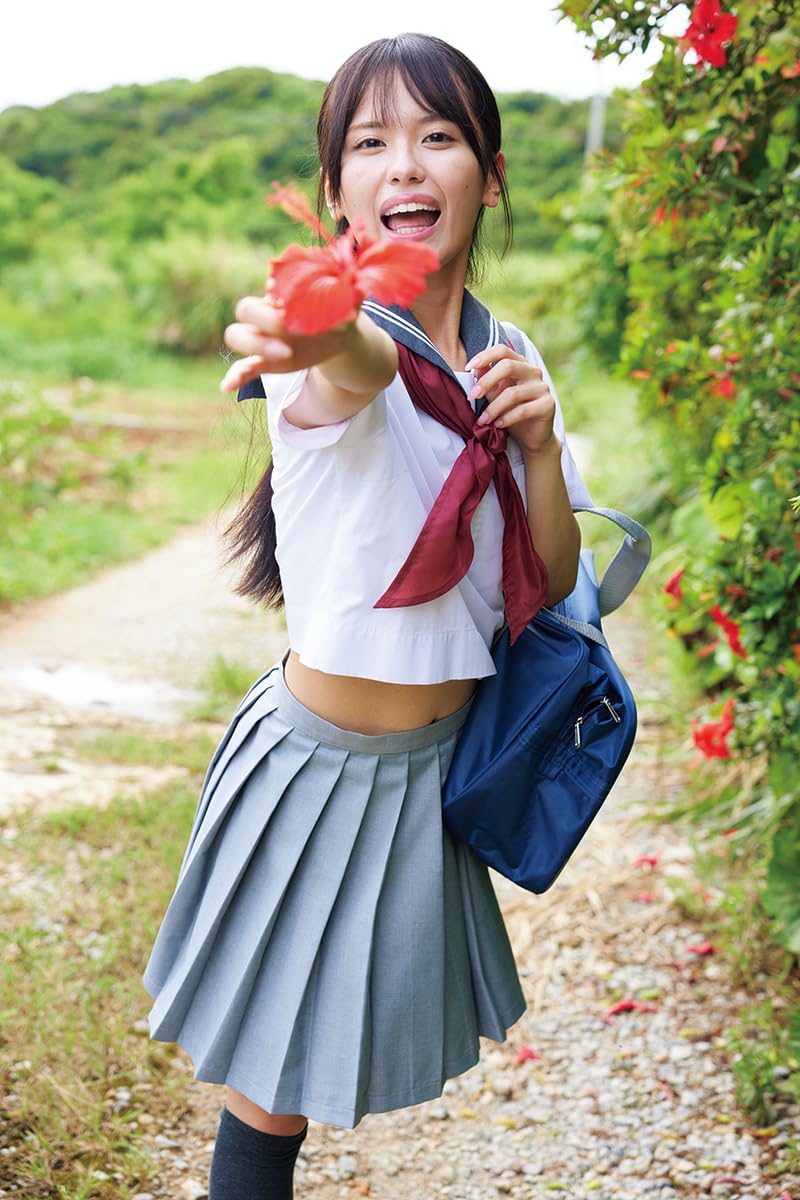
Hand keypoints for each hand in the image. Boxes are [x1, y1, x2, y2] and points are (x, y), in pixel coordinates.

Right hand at [220, 296, 356, 391]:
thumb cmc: (339, 309)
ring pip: (236, 335)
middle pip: (245, 310)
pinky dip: (234, 376)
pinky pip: (243, 367)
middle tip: (292, 340)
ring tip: (285, 355)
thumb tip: (357, 286)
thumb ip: (347, 290)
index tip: (296, 315)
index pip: (267, 287)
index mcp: (282, 295)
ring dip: (254, 346)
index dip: (275, 303)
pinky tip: (227, 386)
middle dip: (266, 323)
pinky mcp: (267, 361)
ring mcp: (264, 338)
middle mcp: (268, 313)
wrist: (340, 334)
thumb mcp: (345, 298)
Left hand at [467, 344, 557, 455]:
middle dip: (485, 382)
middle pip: (507, 366)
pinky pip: (523, 410)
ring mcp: (543, 387)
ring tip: (483, 420)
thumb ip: (487, 380)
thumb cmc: (511, 412)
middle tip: (471, 397)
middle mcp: (533, 372)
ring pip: (513, 393)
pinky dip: (506, 419)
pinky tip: (497, 425)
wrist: (531, 436)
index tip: (467, 368)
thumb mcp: (495, 394)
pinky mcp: (548, 405)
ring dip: (493, 408)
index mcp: (520, 364)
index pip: (503, 350)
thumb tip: (475, 367)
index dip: (484, 356)